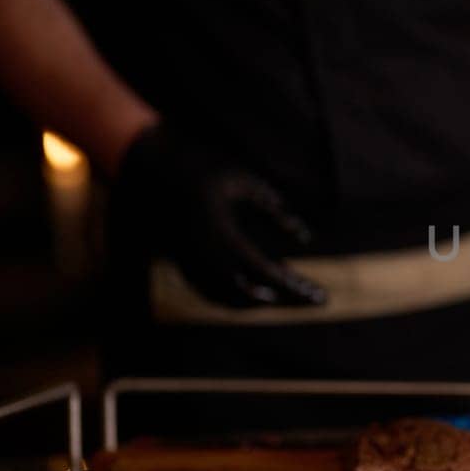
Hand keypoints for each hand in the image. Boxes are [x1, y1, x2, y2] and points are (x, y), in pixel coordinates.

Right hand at [114, 126, 326, 307]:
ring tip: (294, 293)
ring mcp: (189, 264)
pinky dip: (240, 298)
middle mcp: (203, 255)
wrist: (149, 170)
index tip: (321, 295)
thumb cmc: (203, 169)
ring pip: (229, 299)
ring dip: (263, 301)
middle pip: (250, 294)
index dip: (294, 287)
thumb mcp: (244, 181)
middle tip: (316, 301)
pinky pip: (213, 293)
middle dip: (286, 299)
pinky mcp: (182, 265)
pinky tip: (263, 291)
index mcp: (220, 233)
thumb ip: (274, 209)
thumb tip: (305, 236)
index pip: (263, 272)